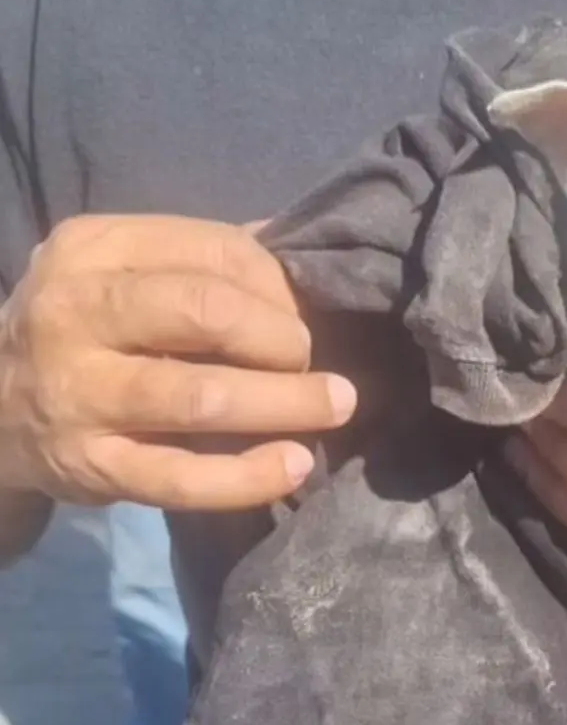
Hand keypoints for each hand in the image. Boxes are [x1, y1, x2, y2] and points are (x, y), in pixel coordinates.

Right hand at [0, 214, 355, 509]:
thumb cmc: (94, 328)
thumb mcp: (127, 271)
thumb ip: (208, 256)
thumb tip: (307, 247)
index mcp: (92, 248)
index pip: (215, 250)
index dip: (279, 283)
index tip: (303, 311)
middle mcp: (72, 313)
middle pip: (207, 312)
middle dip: (283, 337)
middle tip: (312, 358)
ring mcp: (77, 394)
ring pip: (201, 396)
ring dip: (285, 401)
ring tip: (337, 405)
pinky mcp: (90, 467)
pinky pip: (180, 478)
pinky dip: (248, 476)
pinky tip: (295, 464)